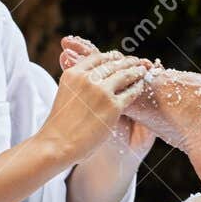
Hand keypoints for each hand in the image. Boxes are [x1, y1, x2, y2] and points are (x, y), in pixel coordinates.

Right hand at [59, 36, 157, 162]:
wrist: (58, 144)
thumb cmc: (61, 125)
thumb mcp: (64, 93)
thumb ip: (78, 83)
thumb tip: (90, 78)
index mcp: (73, 73)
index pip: (98, 57)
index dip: (111, 57)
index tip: (118, 58)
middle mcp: (87, 78)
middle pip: (113, 63)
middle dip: (126, 62)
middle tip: (136, 61)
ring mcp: (101, 91)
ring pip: (125, 74)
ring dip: (136, 71)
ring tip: (142, 70)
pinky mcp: (113, 106)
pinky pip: (131, 92)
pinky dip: (138, 87)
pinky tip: (141, 86)